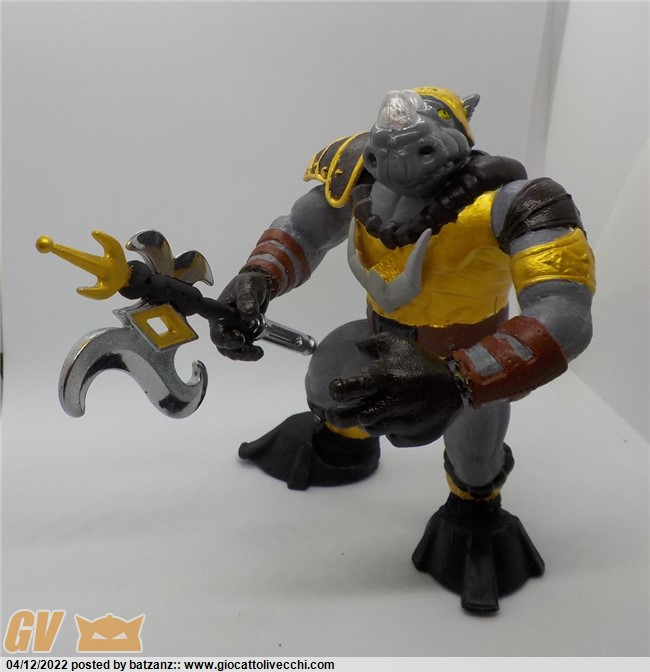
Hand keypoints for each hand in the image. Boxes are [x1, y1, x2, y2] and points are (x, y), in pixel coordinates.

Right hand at [209, 270, 272, 360]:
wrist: (259, 288)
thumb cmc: (249, 284)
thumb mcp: (248, 286)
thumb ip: (247, 298)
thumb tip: (248, 314)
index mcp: (218, 312)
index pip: (216, 329)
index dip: (224, 339)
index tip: (240, 339)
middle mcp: (222, 324)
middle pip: (222, 345)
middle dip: (236, 351)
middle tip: (251, 348)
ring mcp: (231, 331)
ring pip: (232, 351)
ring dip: (244, 355)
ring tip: (257, 352)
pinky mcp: (240, 335)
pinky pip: (241, 350)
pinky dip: (249, 353)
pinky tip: (259, 351)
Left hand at [326, 332, 463, 446]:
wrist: (455, 388)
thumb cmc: (422, 364)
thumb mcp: (400, 345)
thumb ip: (375, 343)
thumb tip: (357, 347)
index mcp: (381, 379)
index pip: (345, 389)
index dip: (336, 390)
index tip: (336, 390)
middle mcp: (386, 403)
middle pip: (351, 417)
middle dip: (338, 416)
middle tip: (333, 414)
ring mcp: (396, 423)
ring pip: (369, 428)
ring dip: (367, 421)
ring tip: (371, 412)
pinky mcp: (407, 436)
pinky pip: (390, 436)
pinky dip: (390, 429)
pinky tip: (396, 418)